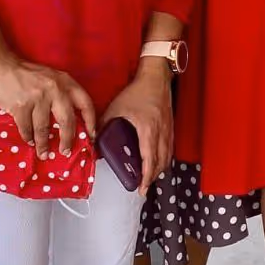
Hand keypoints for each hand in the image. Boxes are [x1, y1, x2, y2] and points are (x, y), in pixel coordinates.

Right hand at [0, 55, 96, 160]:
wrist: (0, 66)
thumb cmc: (26, 74)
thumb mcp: (51, 78)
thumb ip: (61, 94)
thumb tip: (69, 122)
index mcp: (65, 82)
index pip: (85, 103)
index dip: (91, 121)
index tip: (91, 135)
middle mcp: (55, 89)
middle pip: (67, 120)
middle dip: (67, 139)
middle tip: (66, 151)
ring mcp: (37, 98)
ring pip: (44, 128)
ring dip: (43, 144)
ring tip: (43, 153)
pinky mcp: (20, 106)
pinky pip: (27, 128)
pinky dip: (28, 137)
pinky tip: (29, 141)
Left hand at [101, 60, 172, 192]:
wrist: (156, 76)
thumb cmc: (137, 91)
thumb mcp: (117, 107)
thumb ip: (104, 123)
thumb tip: (94, 138)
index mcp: (148, 130)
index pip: (149, 159)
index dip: (146, 176)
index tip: (141, 188)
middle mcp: (161, 132)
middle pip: (162, 161)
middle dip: (154, 176)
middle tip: (145, 186)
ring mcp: (168, 128)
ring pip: (168, 154)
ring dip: (161, 167)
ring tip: (151, 176)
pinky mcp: (171, 124)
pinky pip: (170, 146)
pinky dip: (165, 156)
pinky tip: (159, 158)